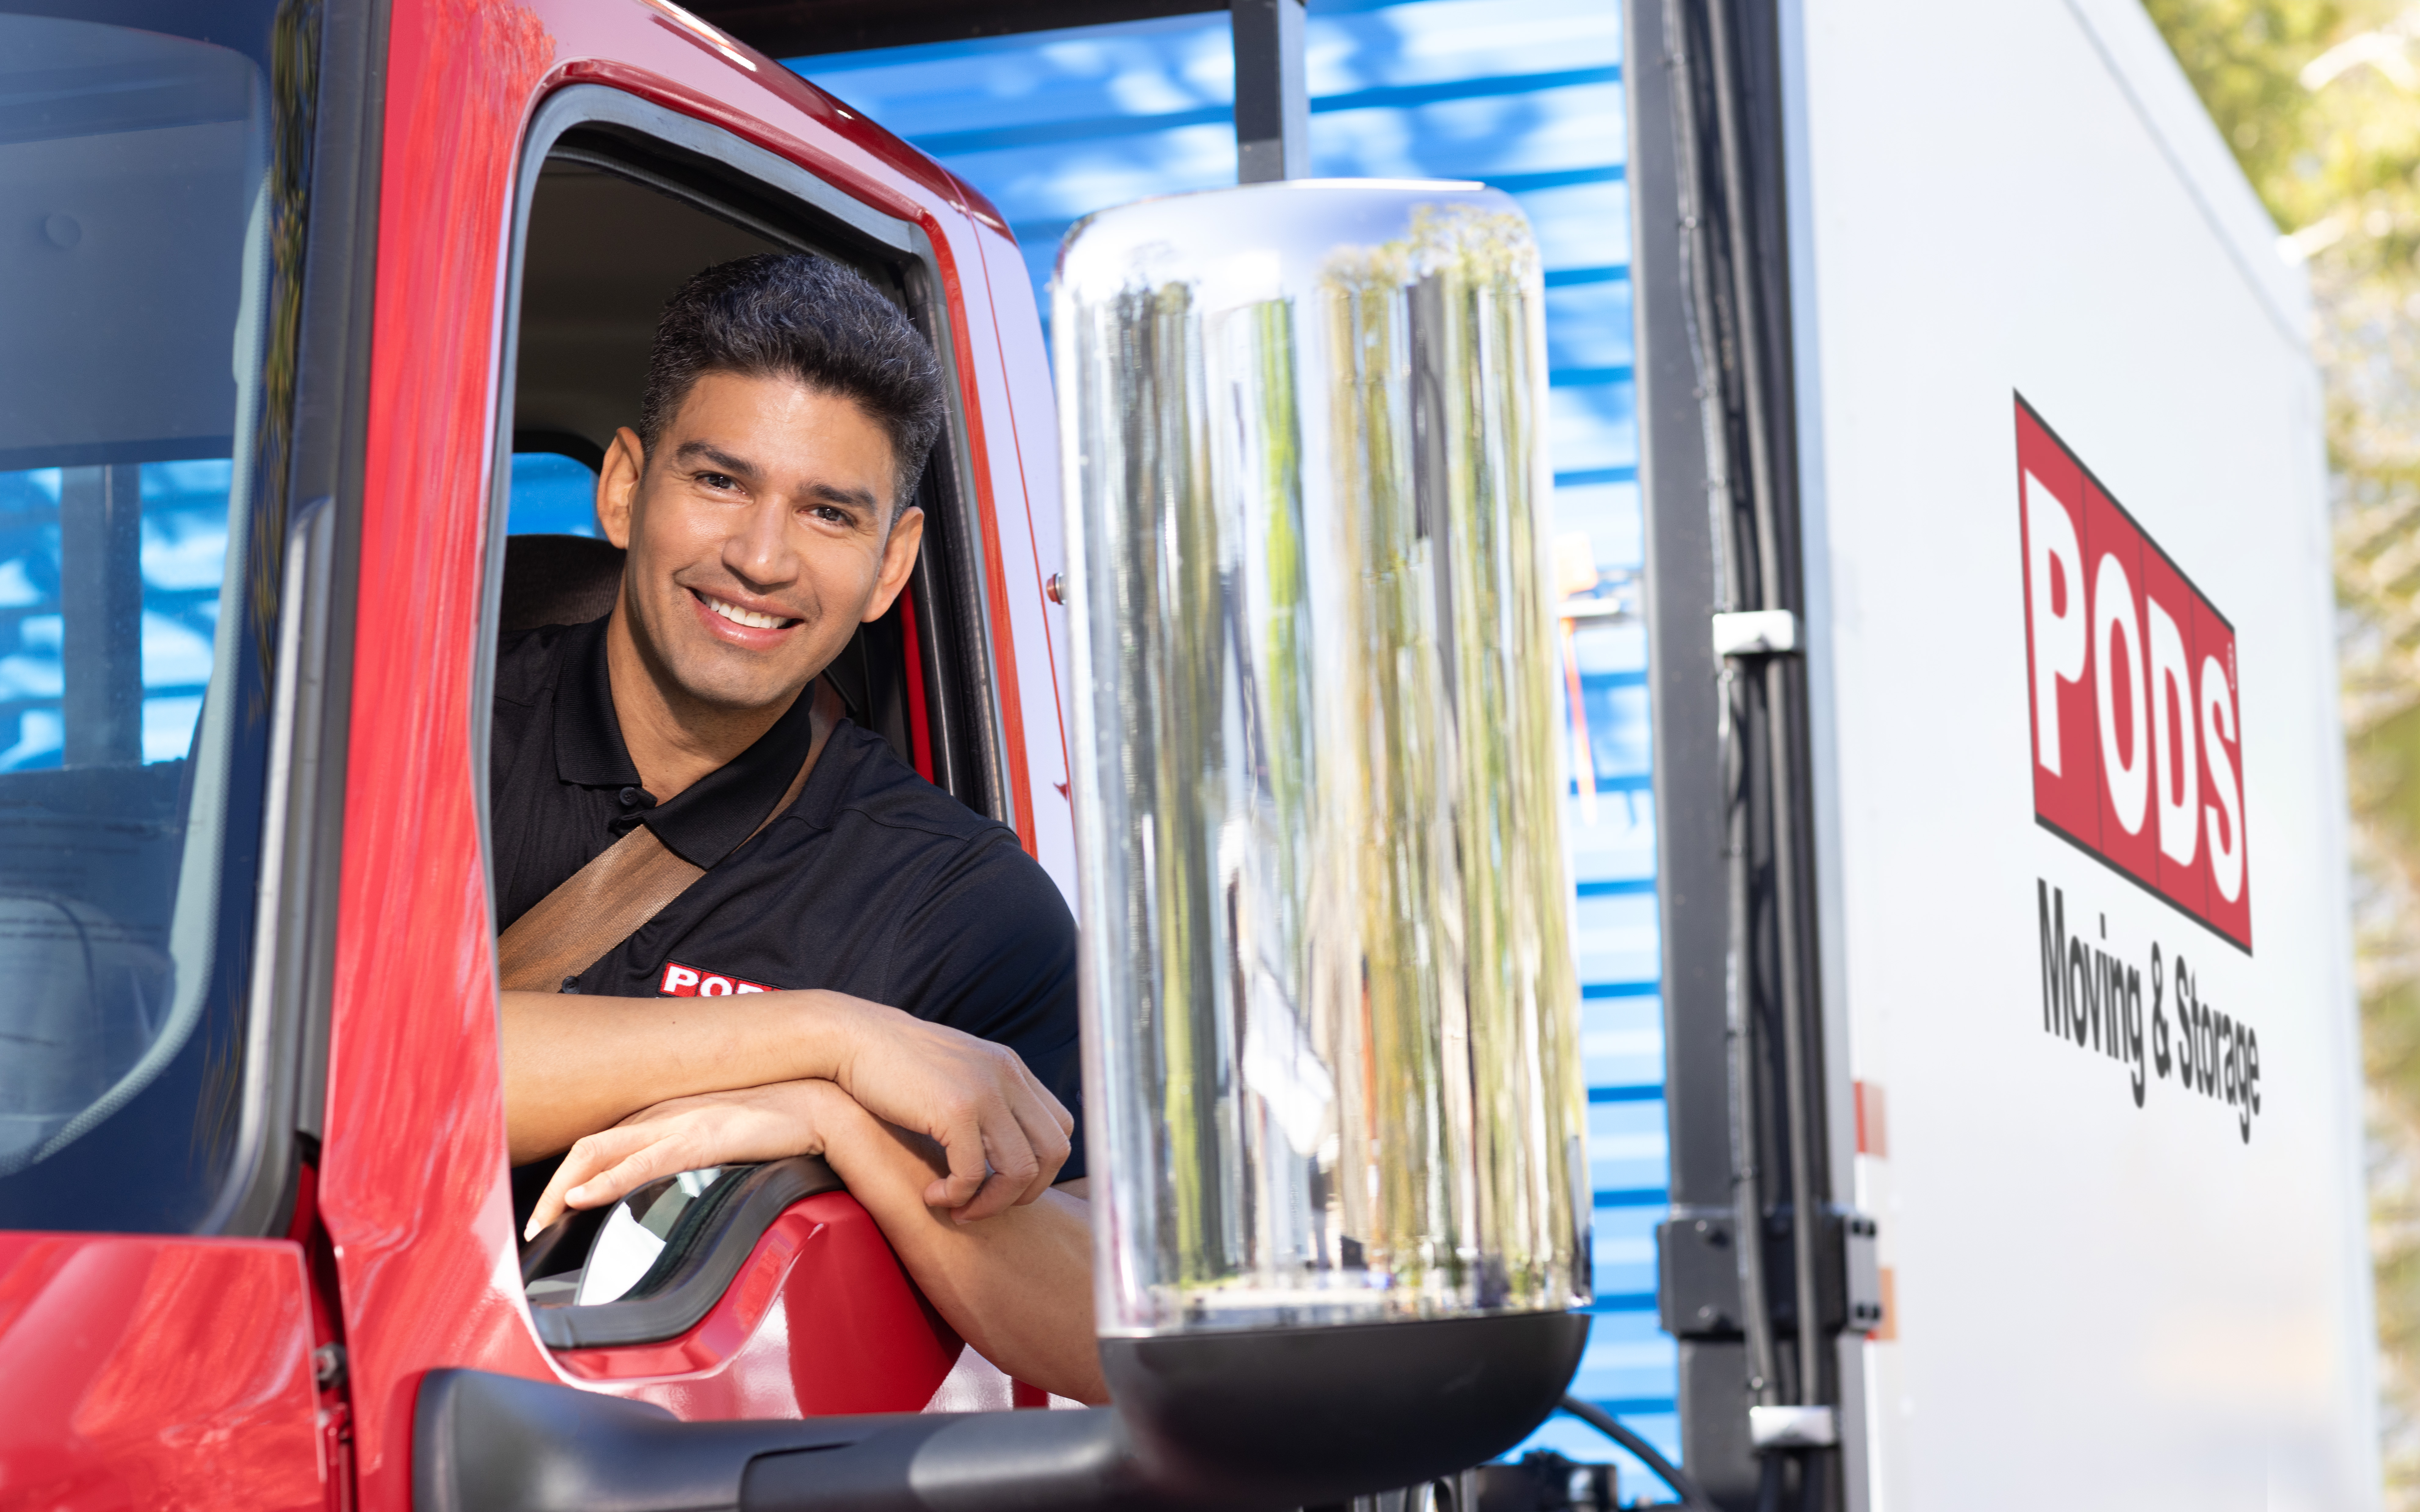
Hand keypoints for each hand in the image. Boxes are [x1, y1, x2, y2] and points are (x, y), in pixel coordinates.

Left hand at [523, 1078, 848, 1237]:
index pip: (597, 1145)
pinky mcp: (698, 1138)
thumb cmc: (771, 1125)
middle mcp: (660, 1116)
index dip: (564, 1178)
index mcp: (662, 1117)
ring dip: (562, 1190)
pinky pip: (642, 1162)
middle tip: (531, 1228)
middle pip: (584, 1148)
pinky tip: (582, 1198)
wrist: (815, 1106)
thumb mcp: (718, 1142)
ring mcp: (676, 1125)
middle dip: (549, 1190)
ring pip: (598, 1152)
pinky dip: (606, 1181)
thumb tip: (668, 1189)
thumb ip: (688, 1158)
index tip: (548, 1213)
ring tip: (542, 1222)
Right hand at [817, 992, 1073, 1221]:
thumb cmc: (893, 1063)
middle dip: (1026, 1192)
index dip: (1041, 1167)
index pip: (1061, 1127)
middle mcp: (1007, 1076)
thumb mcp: (955, 1070)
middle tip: (986, 1207)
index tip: (1003, 1185)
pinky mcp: (955, 1109)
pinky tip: (933, 1196)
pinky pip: (973, 1173)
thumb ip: (985, 1097)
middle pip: (1055, 1151)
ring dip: (993, 1203)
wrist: (851, 1037)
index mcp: (1011, 1068)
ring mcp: (984, 1091)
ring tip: (960, 1209)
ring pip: (1021, 1168)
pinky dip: (957, 1196)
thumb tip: (998, 1142)